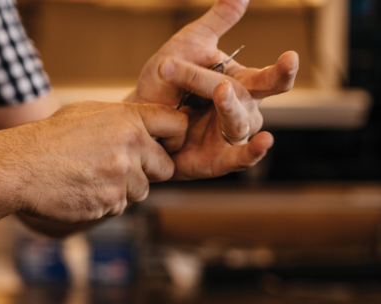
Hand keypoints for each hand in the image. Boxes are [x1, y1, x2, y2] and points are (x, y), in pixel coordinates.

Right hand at [7, 101, 187, 222]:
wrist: (20, 167)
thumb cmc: (50, 138)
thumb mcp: (88, 113)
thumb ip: (123, 120)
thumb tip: (148, 129)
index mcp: (128, 119)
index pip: (176, 125)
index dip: (174, 138)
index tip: (165, 145)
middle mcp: (130, 146)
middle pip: (165, 167)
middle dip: (148, 171)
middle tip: (119, 167)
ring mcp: (121, 176)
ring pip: (141, 191)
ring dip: (123, 190)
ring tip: (91, 177)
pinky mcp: (110, 202)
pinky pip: (120, 207)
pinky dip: (104, 203)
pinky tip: (82, 191)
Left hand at [130, 0, 298, 178]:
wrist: (135, 119)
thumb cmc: (163, 84)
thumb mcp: (187, 46)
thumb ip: (216, 23)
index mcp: (240, 84)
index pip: (269, 79)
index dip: (281, 71)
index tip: (289, 58)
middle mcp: (240, 111)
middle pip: (248, 98)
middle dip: (238, 90)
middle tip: (221, 84)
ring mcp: (229, 137)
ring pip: (240, 123)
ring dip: (230, 108)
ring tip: (218, 92)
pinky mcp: (217, 160)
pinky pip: (239, 159)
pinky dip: (252, 153)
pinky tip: (264, 143)